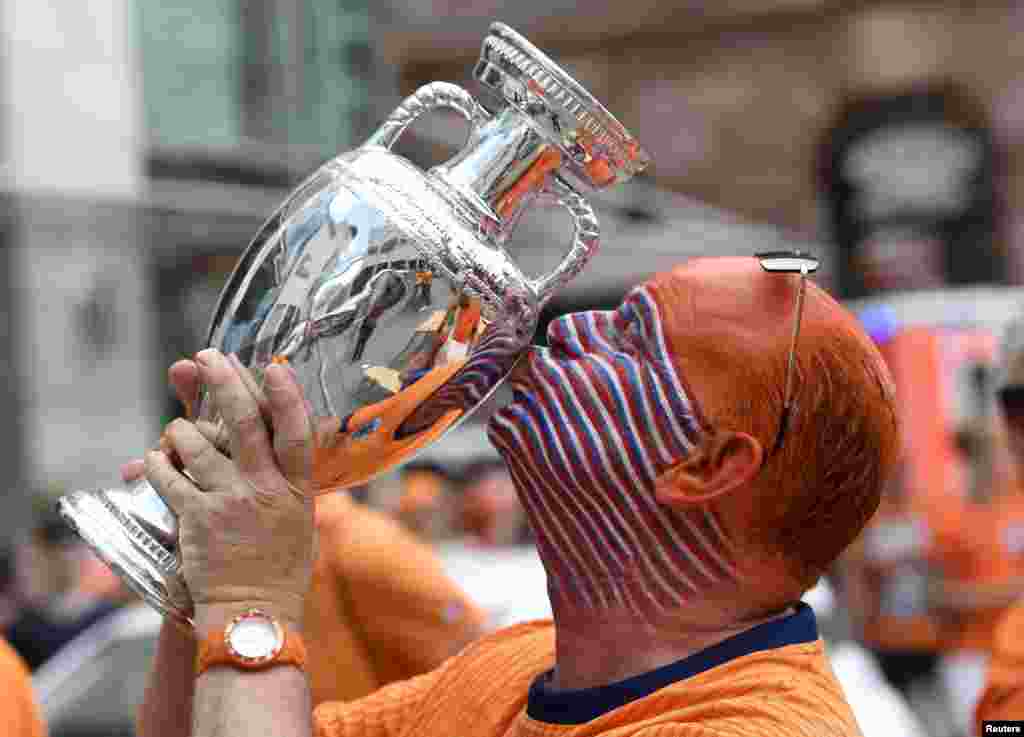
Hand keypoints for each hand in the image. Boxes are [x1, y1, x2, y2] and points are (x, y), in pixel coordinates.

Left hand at [144, 349, 314, 631]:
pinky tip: (155, 458)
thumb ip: (288, 482)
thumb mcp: (299, 522)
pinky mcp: (195, 518)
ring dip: (180, 429)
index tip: (275, 365)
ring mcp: (229, 501)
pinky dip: (157, 462)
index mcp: (296, 489)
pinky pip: (168, 475)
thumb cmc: (279, 571)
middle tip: (208, 355)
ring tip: (178, 428)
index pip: (295, 431)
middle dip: (223, 382)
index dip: (285, 395)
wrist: (254, 616)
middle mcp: (265, 488)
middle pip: (243, 422)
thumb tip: (283, 446)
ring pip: (196, 444)